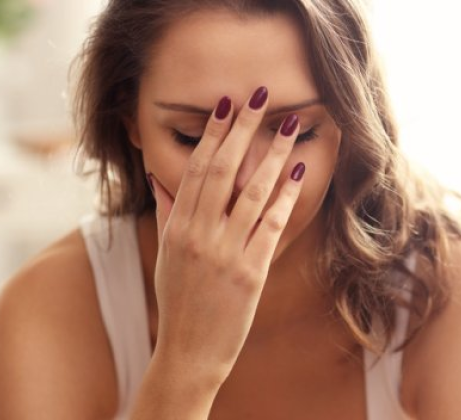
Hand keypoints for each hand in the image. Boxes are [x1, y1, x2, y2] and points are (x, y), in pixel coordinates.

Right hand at [147, 88, 304, 383]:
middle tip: (260, 96)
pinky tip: (298, 171)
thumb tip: (162, 178)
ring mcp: (225, 252)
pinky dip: (286, 196)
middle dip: (243, 129)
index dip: (214, 134)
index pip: (196, 168)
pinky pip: (271, 224)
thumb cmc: (180, 301)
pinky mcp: (251, 271)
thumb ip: (168, 214)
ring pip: (251, 191)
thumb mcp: (167, 256)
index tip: (229, 104)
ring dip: (272, 153)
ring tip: (290, 124)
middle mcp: (198, 233)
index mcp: (178, 227)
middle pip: (222, 169)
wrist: (190, 351)